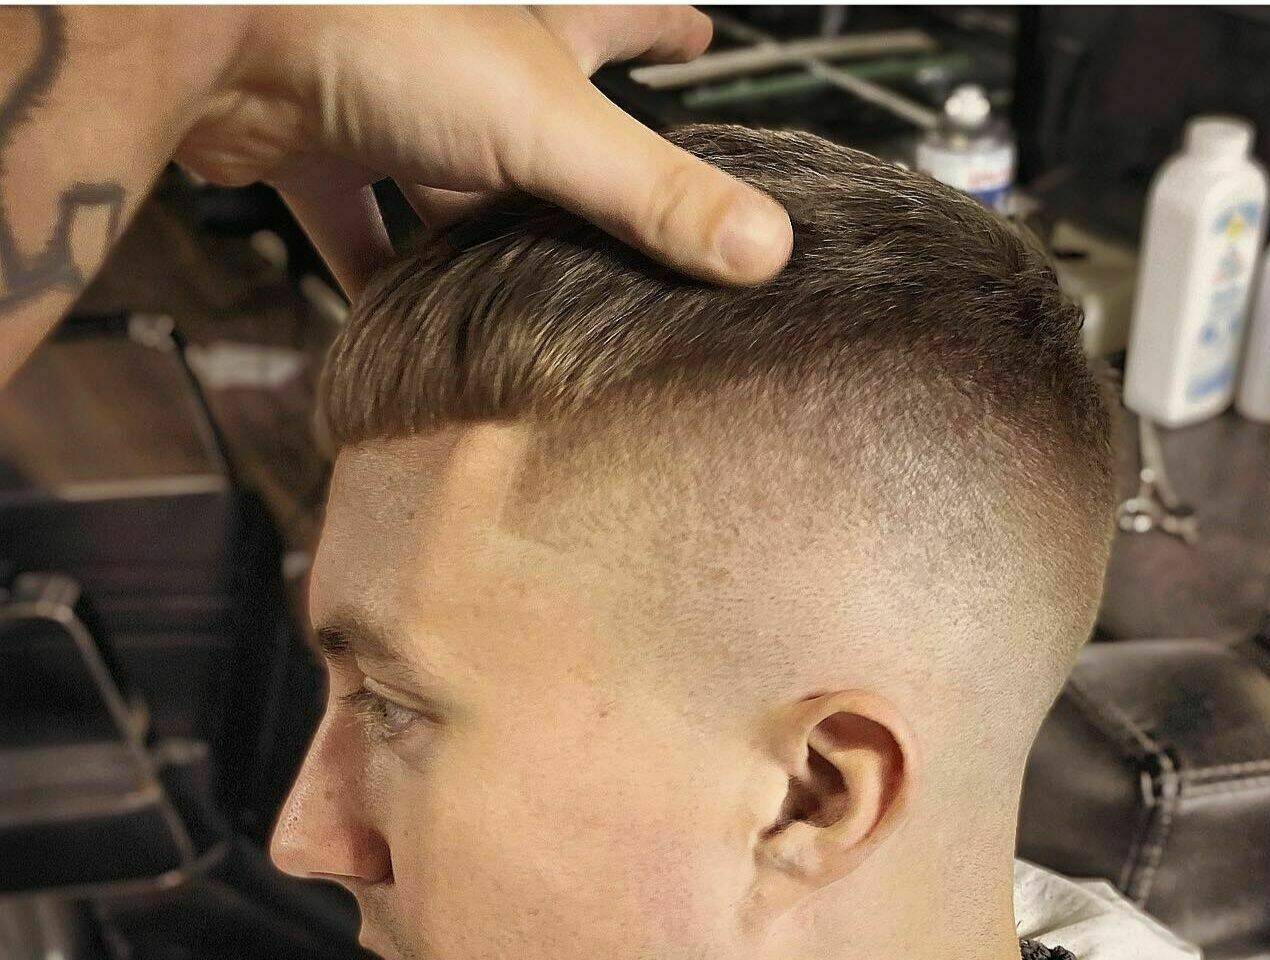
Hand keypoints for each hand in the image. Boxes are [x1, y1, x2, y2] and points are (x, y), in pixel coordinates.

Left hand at [177, 4, 794, 296]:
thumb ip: (653, 193)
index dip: (662, 29)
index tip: (700, 36)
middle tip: (615, 205)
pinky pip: (354, 226)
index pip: (617, 20)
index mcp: (528, 37)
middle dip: (571, 159)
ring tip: (516, 295)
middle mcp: (458, 61)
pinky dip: (378, 280)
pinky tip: (400, 332)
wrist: (216, 27)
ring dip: (471, 237)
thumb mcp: (549, 124)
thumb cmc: (380, 32)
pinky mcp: (312, 148)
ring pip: (443, 181)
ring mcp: (383, 103)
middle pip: (532, 118)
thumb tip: (767, 250)